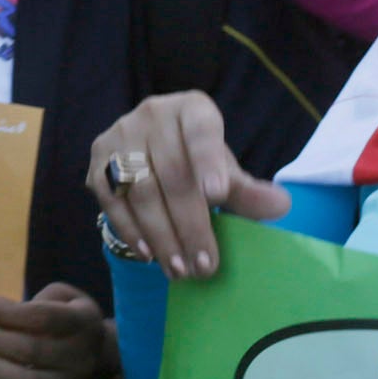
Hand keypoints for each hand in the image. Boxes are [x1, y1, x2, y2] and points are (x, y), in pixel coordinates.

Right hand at [86, 91, 286, 279]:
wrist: (152, 149)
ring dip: (160, 235)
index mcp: (192, 109)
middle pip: (171, 173)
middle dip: (188, 224)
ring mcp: (120, 135)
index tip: (217, 196)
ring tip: (179, 269)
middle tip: (204, 265)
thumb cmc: (197, 161)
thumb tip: (280, 205)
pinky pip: (112, 199)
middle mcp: (152, 114)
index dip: (208, 162)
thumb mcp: (224, 171)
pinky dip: (129, 229)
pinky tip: (148, 254)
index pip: (201, 132)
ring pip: (140, 190)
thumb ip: (247, 190)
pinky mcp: (97, 161)